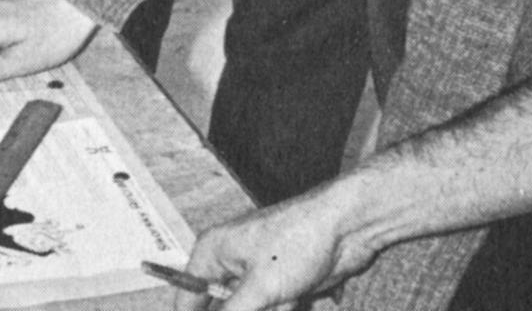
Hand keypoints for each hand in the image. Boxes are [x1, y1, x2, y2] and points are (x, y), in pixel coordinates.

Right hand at [180, 184, 377, 309]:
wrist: (345, 229)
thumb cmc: (297, 244)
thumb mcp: (260, 287)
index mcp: (212, 252)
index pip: (186, 296)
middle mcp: (229, 262)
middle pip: (222, 307)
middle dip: (245, 309)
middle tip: (271, 299)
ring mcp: (256, 274)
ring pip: (251, 309)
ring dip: (273, 308)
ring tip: (288, 291)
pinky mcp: (279, 283)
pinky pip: (272, 307)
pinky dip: (285, 306)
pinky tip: (298, 293)